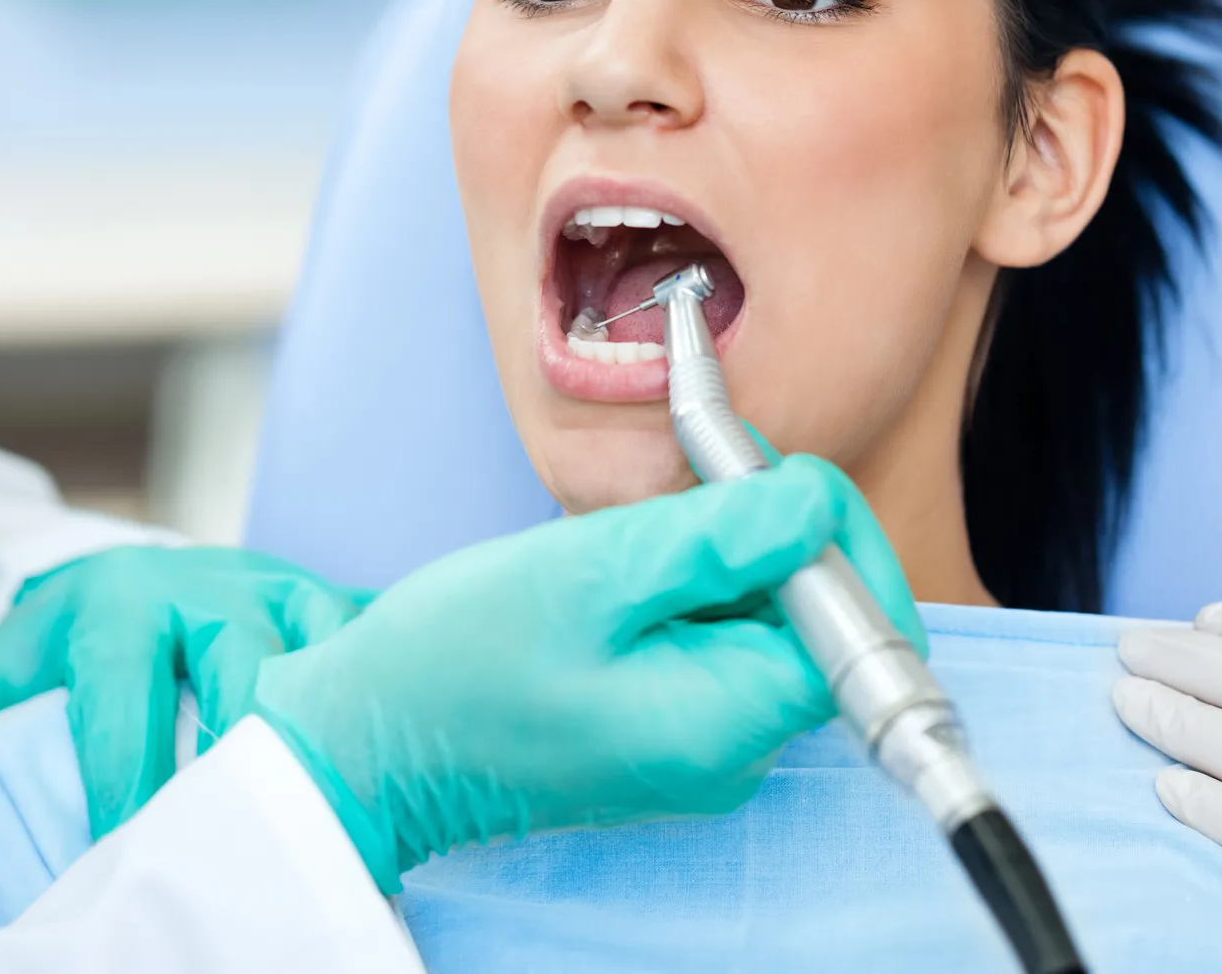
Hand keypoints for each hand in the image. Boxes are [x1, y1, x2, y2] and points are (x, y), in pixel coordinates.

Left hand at [0, 545, 367, 837]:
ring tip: (320, 822)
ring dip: (318, 745)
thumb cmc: (92, 639)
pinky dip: (373, 720)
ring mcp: (285, 598)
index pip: (121, 700)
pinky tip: (379, 787)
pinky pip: (367, 663)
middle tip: (235, 840)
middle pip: (238, 679)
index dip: (124, 781)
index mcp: (119, 605)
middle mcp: (210, 592)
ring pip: (317, 670)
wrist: (169, 576)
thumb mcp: (15, 660)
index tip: (125, 846)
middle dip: (241, 762)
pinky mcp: (340, 610)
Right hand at [248, 454, 923, 890]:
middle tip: (697, 473)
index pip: (861, 622)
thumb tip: (819, 502)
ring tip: (635, 527)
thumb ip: (717, 538)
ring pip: (760, 618)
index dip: (831, 530)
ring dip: (719, 552)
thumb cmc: (453, 665)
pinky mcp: (661, 724)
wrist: (361, 743)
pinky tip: (618, 566)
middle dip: (770, 530)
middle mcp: (731, 749)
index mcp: (728, 722)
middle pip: (818, 616)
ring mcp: (697, 741)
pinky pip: (708, 637)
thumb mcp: (587, 574)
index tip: (760, 472)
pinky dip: (682, 584)